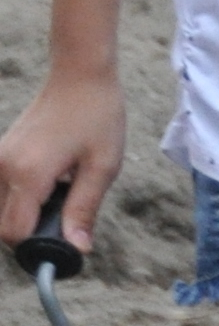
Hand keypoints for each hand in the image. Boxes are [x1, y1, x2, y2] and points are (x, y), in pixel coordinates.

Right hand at [0, 69, 123, 256]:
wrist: (80, 77)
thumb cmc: (97, 118)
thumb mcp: (102, 167)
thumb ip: (84, 210)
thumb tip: (78, 248)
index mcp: (28, 174)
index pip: (15, 232)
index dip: (38, 245)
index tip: (64, 245)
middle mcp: (3, 167)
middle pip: (2, 225)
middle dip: (31, 233)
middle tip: (66, 222)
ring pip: (0, 209)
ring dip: (26, 215)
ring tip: (61, 196)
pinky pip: (2, 190)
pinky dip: (22, 198)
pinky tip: (51, 184)